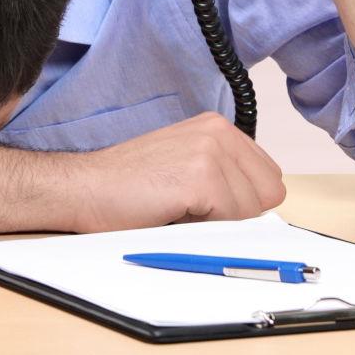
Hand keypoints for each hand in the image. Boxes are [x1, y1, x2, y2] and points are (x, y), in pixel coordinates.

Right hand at [64, 113, 285, 231]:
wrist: (85, 188)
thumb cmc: (129, 186)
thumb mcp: (186, 166)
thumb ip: (225, 174)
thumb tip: (264, 204)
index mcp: (217, 127)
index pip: (268, 177)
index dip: (243, 202)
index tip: (208, 204)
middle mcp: (218, 131)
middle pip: (268, 193)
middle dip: (237, 212)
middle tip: (191, 207)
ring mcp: (210, 151)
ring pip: (251, 210)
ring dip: (217, 221)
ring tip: (178, 207)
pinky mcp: (200, 177)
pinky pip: (231, 219)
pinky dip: (205, 227)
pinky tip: (173, 212)